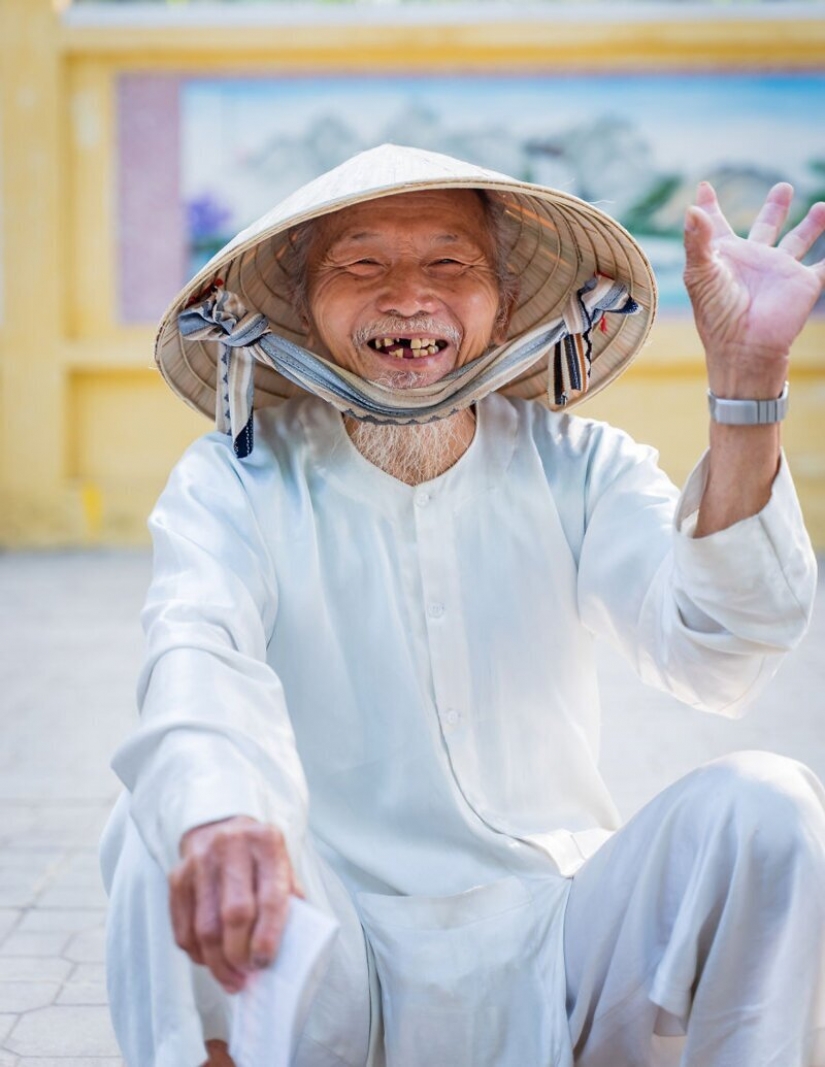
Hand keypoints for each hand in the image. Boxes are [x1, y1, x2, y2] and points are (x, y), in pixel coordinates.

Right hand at [168, 816, 302, 992]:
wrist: (220, 825)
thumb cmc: (257, 855)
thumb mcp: (281, 863)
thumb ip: (288, 898)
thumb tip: (292, 947)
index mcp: (267, 842)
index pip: (270, 896)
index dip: (268, 937)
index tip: (264, 963)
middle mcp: (232, 846)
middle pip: (234, 913)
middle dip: (240, 954)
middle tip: (247, 974)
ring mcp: (200, 860)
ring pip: (204, 927)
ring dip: (217, 963)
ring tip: (231, 979)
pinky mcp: (177, 876)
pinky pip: (183, 927)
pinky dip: (196, 953)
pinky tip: (210, 962)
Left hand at [683, 181, 824, 397]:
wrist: (745, 348)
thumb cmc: (716, 315)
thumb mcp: (701, 274)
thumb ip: (696, 240)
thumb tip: (691, 209)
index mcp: (725, 256)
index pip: (715, 226)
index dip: (709, 207)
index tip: (703, 188)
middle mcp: (753, 260)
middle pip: (766, 227)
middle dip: (775, 208)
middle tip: (783, 187)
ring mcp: (779, 271)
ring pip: (799, 240)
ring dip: (812, 225)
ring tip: (822, 207)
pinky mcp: (802, 284)